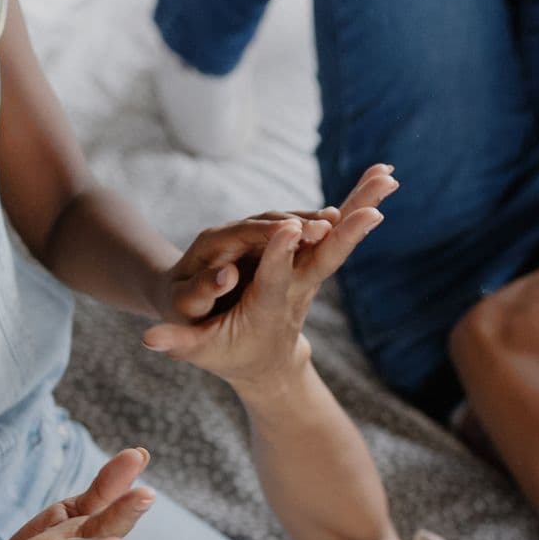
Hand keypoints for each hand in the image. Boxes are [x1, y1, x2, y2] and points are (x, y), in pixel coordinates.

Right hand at [142, 164, 395, 393]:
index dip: (278, 255)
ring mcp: (311, 273)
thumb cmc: (228, 353)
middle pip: (325, 257)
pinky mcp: (317, 261)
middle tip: (375, 211)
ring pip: (342, 236)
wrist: (267, 364)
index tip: (289, 229)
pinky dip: (363, 202)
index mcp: (267, 306)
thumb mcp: (200, 351)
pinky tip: (384, 176)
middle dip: (348, 234)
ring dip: (365, 205)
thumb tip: (149, 339)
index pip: (274, 278)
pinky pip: (343, 228)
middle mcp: (297, 287)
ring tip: (389, 177)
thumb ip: (179, 342)